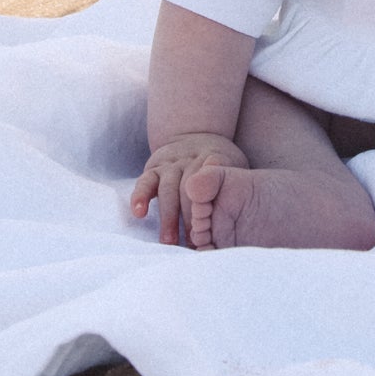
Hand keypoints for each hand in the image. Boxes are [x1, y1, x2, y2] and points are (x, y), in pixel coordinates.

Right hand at [131, 133, 247, 245]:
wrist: (196, 132)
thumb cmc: (220, 160)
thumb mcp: (234, 164)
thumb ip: (235, 184)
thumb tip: (235, 219)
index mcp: (213, 158)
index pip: (211, 182)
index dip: (208, 206)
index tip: (209, 230)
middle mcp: (189, 159)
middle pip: (189, 188)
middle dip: (190, 217)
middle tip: (192, 243)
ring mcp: (170, 163)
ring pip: (167, 188)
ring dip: (168, 216)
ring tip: (169, 241)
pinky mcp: (153, 167)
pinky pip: (145, 181)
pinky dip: (140, 196)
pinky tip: (139, 213)